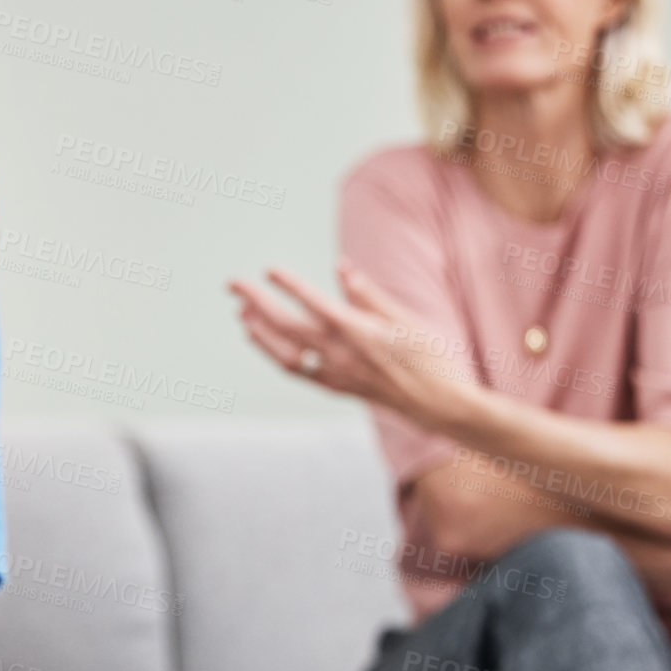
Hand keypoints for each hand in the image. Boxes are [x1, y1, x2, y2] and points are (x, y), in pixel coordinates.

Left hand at [228, 260, 461, 419]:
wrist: (438, 404)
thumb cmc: (430, 355)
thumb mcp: (405, 318)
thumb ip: (368, 294)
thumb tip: (340, 267)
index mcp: (359, 332)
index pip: (313, 304)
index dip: (288, 286)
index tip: (268, 270)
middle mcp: (341, 355)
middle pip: (287, 326)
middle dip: (256, 303)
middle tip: (232, 284)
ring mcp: (335, 374)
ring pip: (284, 352)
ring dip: (259, 331)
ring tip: (241, 312)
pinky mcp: (336, 387)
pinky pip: (297, 371)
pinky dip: (275, 353)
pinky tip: (261, 339)